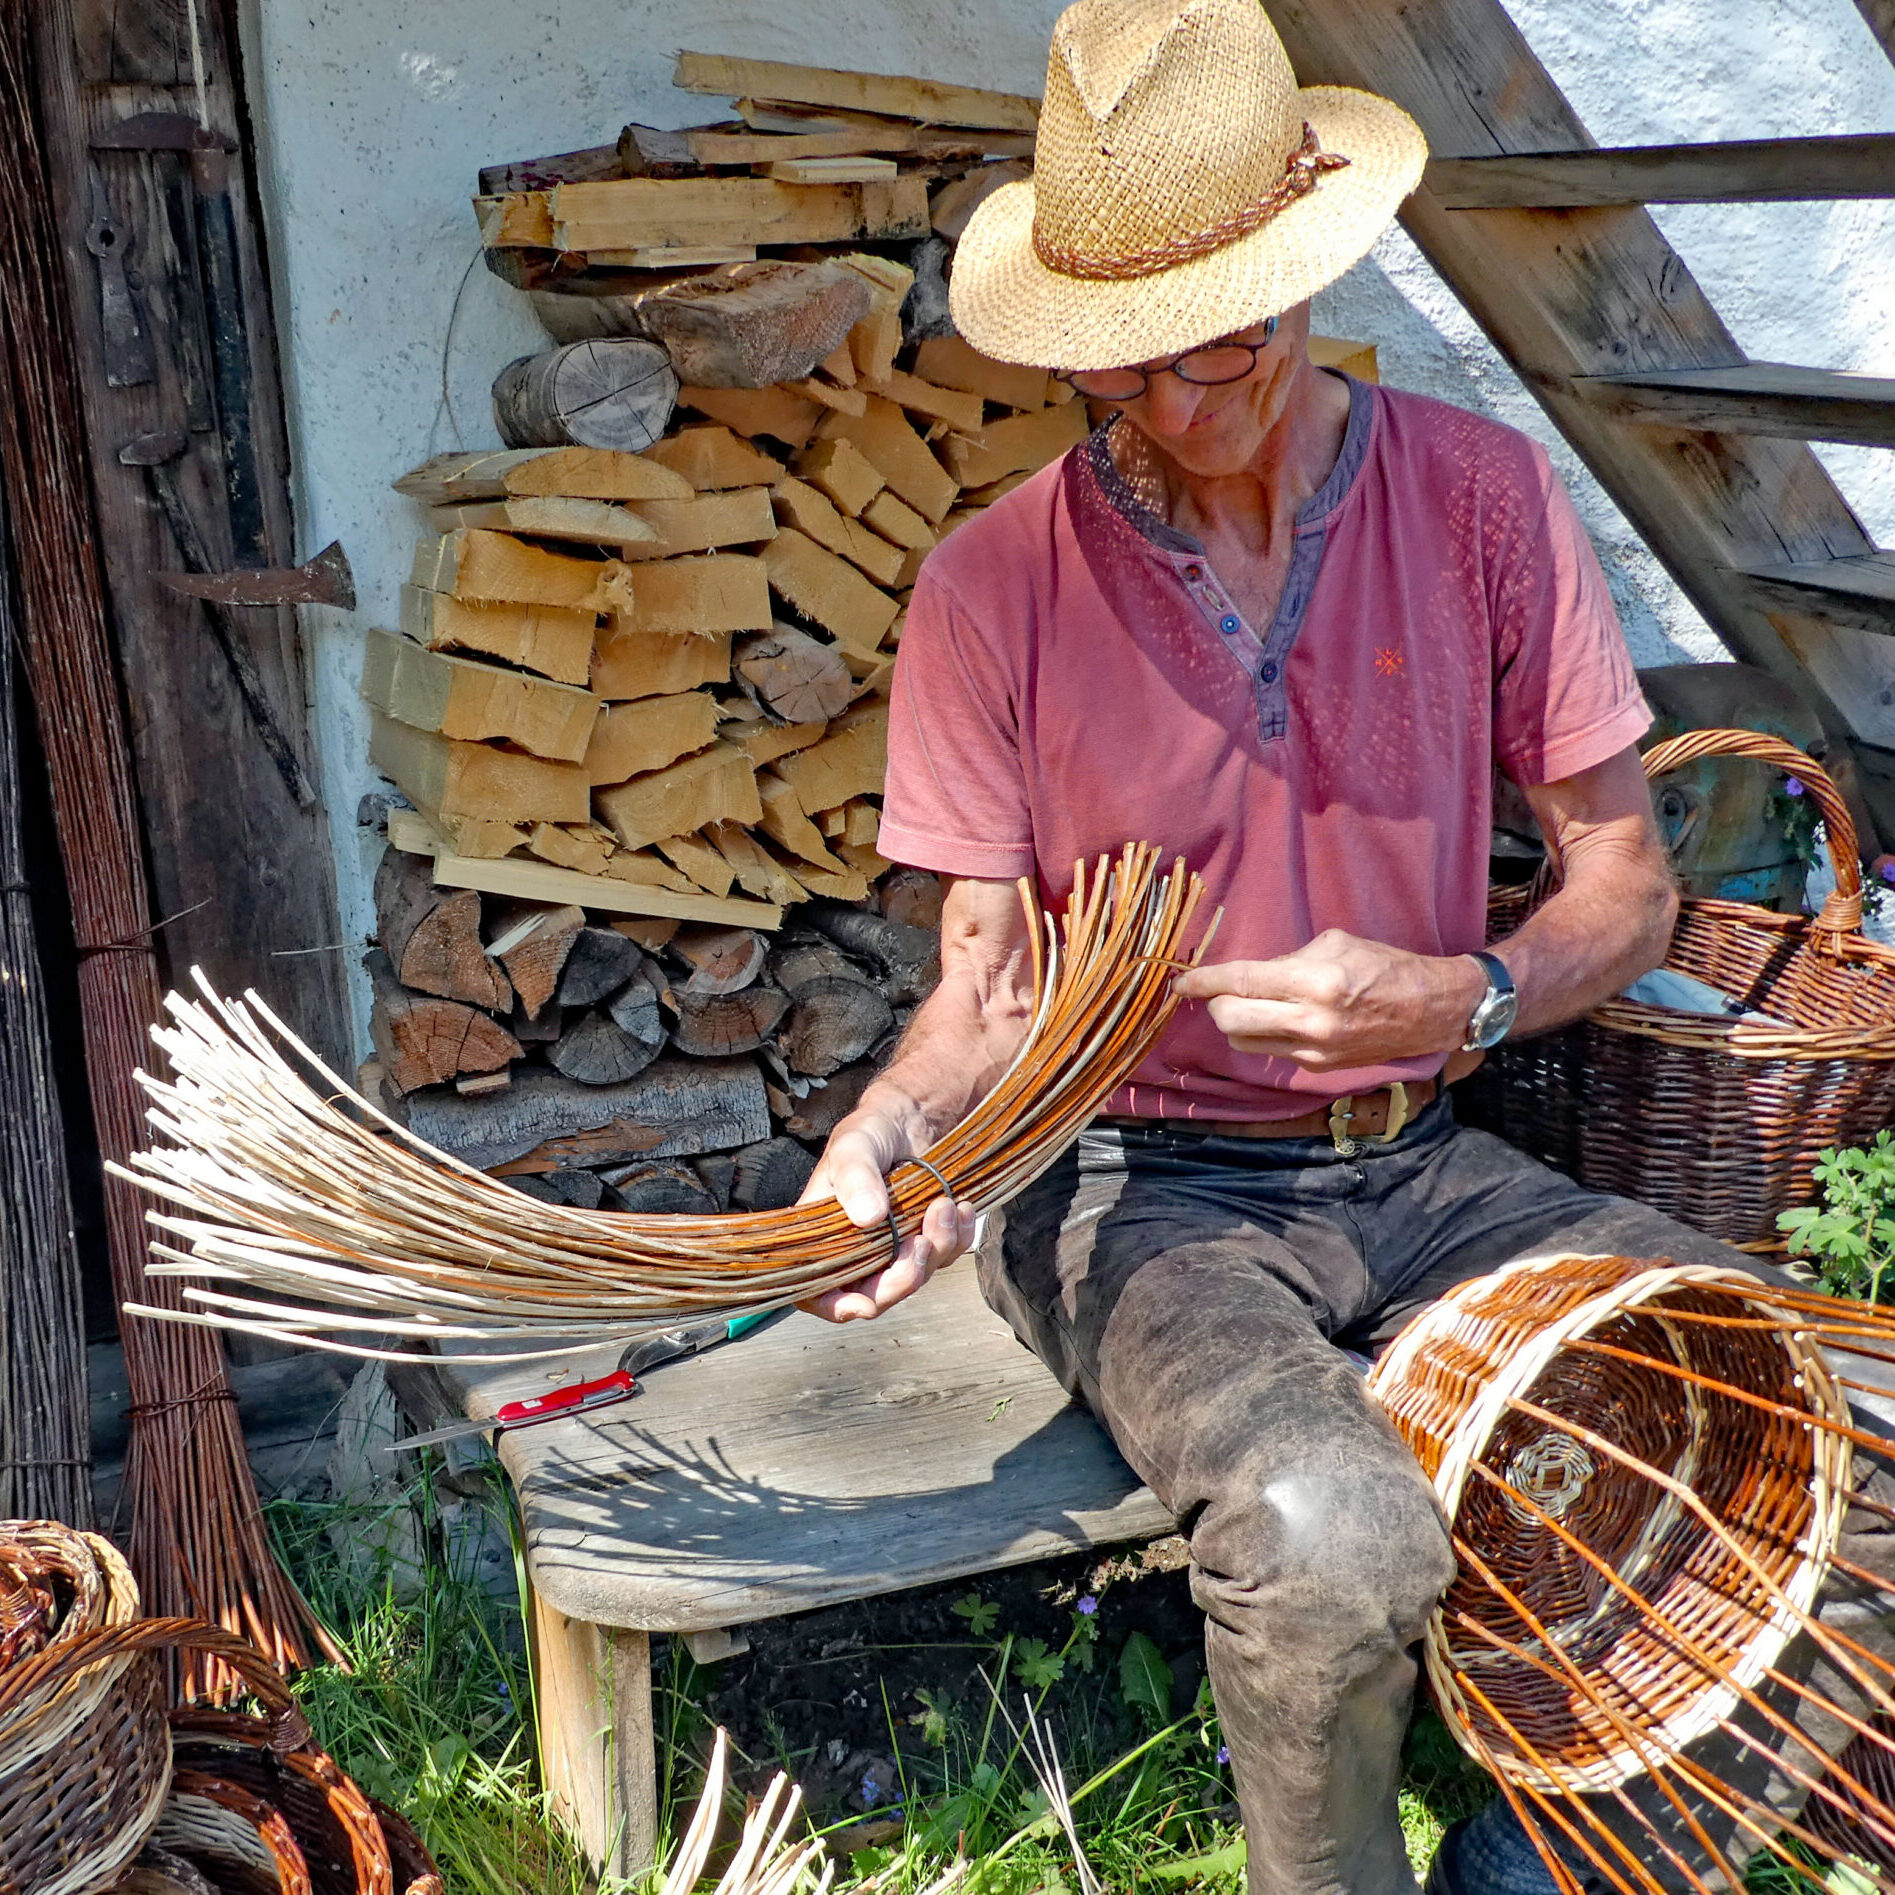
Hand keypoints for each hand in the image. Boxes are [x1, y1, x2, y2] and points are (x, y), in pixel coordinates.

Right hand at [796, 1103, 977, 1322]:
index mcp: (823, 1238)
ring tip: (944, 1206)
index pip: (820, 1292)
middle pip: (874, 1296)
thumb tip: (867, 1217)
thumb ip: (855, 1178)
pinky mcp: (925, 1240)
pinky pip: (944, 1258)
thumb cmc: (870, 1129)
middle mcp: (855, 1250)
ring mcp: (892, 1248)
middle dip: (902, 1279)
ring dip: (936, 1249)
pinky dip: (957, 1239)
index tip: (864, 1303)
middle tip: (921, 1244)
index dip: (837, 1306)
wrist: (912, 1116)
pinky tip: (960, 1209)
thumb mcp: (853, 1146)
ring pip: (914, 1278)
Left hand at [1174, 931, 1485, 1071]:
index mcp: (1313, 981)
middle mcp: (1309, 1021)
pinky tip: (1279, 1018)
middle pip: (1229, 1021)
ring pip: (1243, 1042)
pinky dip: (1264, 1033)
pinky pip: (1271, 1051)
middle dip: (1215, 1004)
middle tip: (1217, 991)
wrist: (1430, 1010)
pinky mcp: (1317, 1067)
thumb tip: (1250, 974)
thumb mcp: (1333, 944)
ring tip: (1251, 1003)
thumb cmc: (1383, 966)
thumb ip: (1286, 959)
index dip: (1203, 982)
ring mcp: (1312, 1050)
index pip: (1240, 983)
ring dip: (1236, 1022)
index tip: (1181, 982)